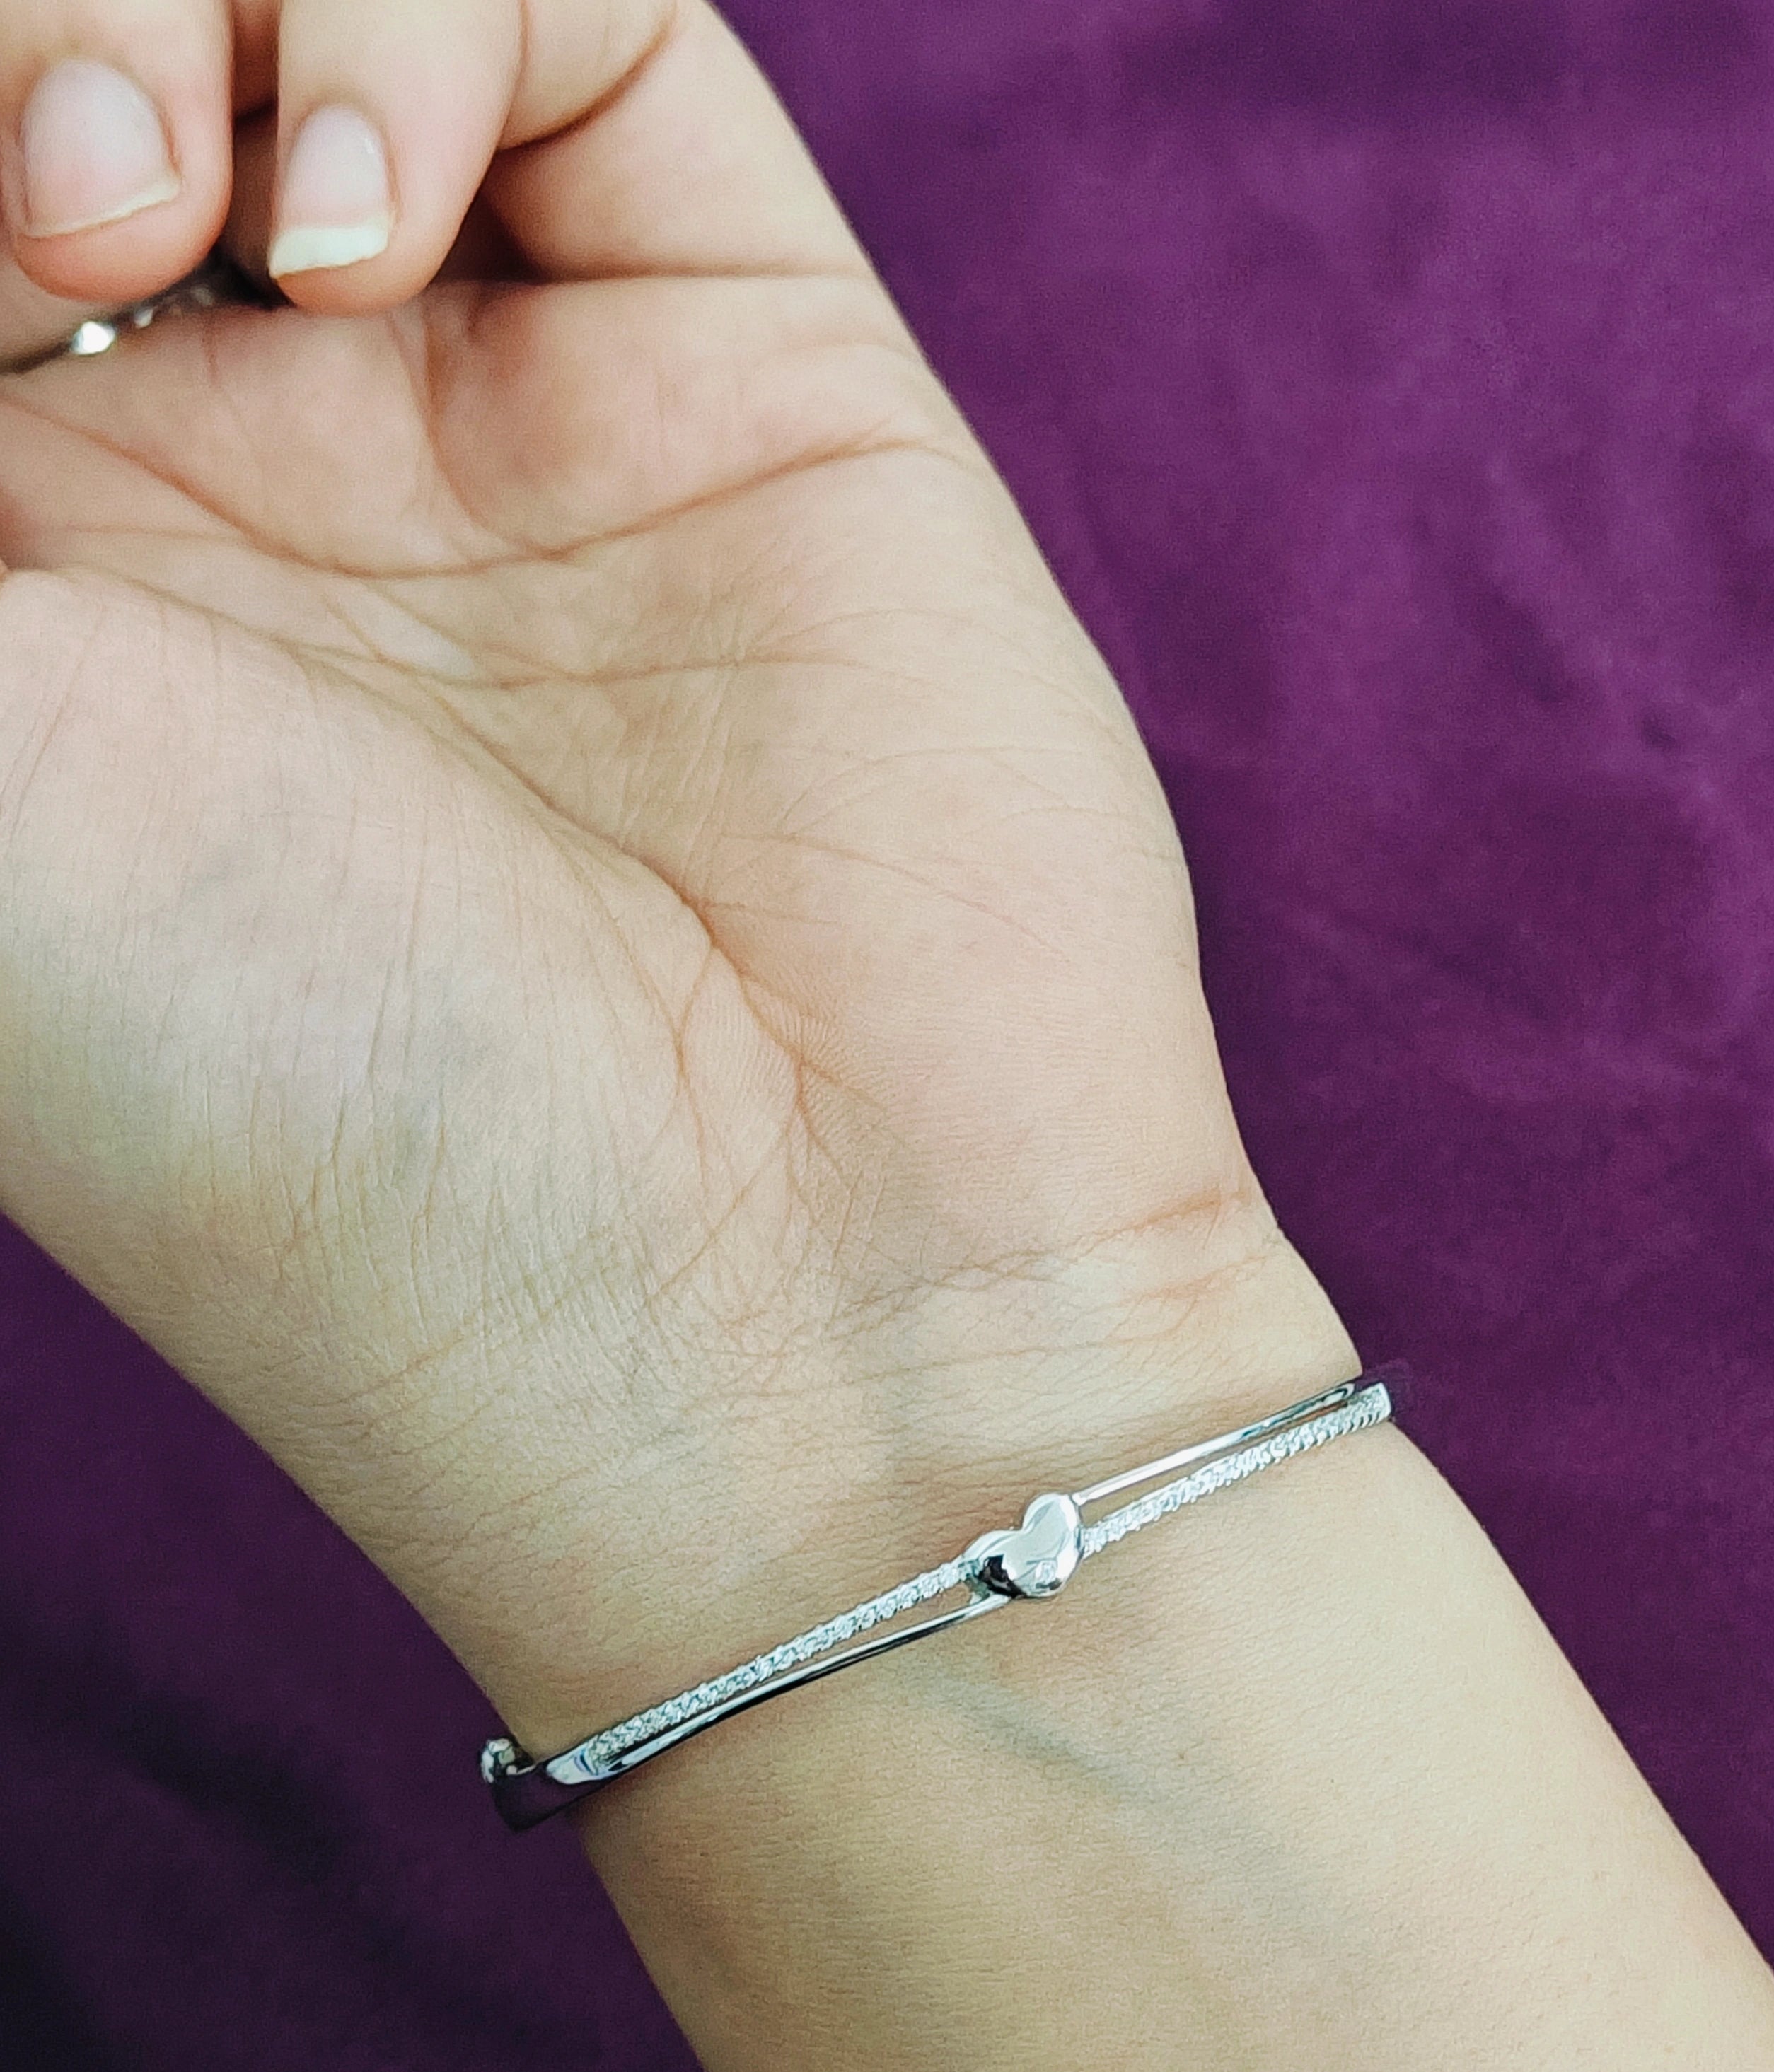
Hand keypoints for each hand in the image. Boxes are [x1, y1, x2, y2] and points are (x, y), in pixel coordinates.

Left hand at [0, 1, 1342, 1748]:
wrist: (762, 1303)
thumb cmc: (283, 1112)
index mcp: (14, 597)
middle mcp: (230, 475)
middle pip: (77, 60)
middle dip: (19, 39)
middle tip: (50, 244)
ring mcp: (491, 402)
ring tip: (182, 231)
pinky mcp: (740, 354)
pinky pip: (590, 0)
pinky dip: (429, 2)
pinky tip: (377, 220)